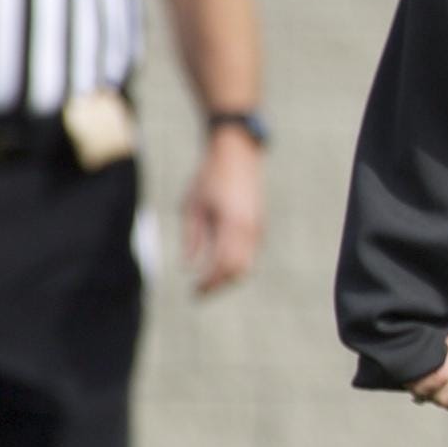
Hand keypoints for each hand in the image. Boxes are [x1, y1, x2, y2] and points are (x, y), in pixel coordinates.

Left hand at [182, 126, 265, 294]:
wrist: (238, 154)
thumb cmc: (209, 177)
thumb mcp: (192, 206)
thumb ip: (192, 238)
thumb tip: (188, 267)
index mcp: (232, 224)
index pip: (222, 265)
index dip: (208, 282)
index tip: (193, 292)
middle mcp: (250, 229)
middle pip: (238, 270)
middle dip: (219, 285)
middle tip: (199, 293)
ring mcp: (258, 227)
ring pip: (247, 264)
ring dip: (227, 276)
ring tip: (207, 281)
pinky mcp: (259, 224)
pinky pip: (250, 253)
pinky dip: (235, 264)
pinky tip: (218, 264)